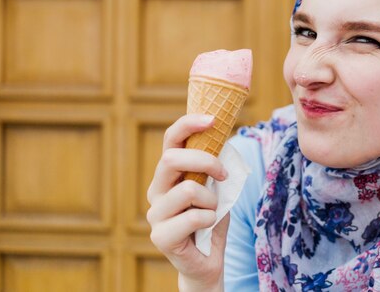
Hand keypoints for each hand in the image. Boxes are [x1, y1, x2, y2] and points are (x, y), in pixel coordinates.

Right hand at [146, 114, 229, 290]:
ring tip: (212, 211)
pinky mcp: (161, 236)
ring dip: (211, 200)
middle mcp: (156, 190)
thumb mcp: (217, 186)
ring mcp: (155, 213)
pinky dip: (210, 219)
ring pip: (188, 189)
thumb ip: (214, 165)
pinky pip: (194, 217)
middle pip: (172, 158)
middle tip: (224, 175)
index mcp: (168, 174)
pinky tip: (207, 228)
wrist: (208, 260)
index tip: (212, 119)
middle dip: (205, 161)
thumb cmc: (211, 219)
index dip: (188, 124)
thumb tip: (222, 137)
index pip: (170, 140)